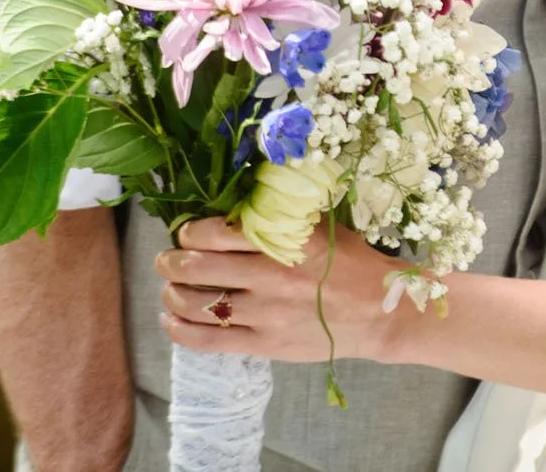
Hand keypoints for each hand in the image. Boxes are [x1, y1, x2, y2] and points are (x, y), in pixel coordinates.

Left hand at [154, 217, 396, 361]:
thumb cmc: (350, 262)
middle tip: (167, 258)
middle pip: (197, 267)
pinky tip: (171, 320)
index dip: (190, 232)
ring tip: (170, 288)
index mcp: (283, 241)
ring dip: (172, 294)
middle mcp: (269, 276)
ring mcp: (264, 314)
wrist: (378, 311)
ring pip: (197, 304)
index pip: (216, 232)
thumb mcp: (320, 226)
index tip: (187, 232)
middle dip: (171, 261)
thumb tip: (236, 201)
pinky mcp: (264, 344)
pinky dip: (180, 330)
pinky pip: (208, 340)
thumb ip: (280, 215)